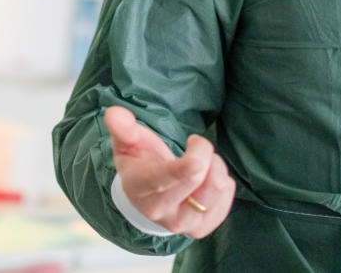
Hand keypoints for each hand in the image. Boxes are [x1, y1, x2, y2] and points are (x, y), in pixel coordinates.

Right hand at [104, 105, 234, 237]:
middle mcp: (162, 212)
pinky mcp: (204, 227)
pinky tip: (206, 179)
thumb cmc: (140, 163)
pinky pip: (227, 194)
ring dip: (215, 164)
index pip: (162, 180)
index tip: (196, 161)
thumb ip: (123, 128)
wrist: (148, 199)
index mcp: (140, 188)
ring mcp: (184, 224)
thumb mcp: (127, 144)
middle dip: (202, 150)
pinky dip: (223, 179)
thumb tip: (113, 112)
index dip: (181, 171)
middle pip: (196, 179)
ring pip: (216, 187)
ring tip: (201, 161)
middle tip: (194, 143)